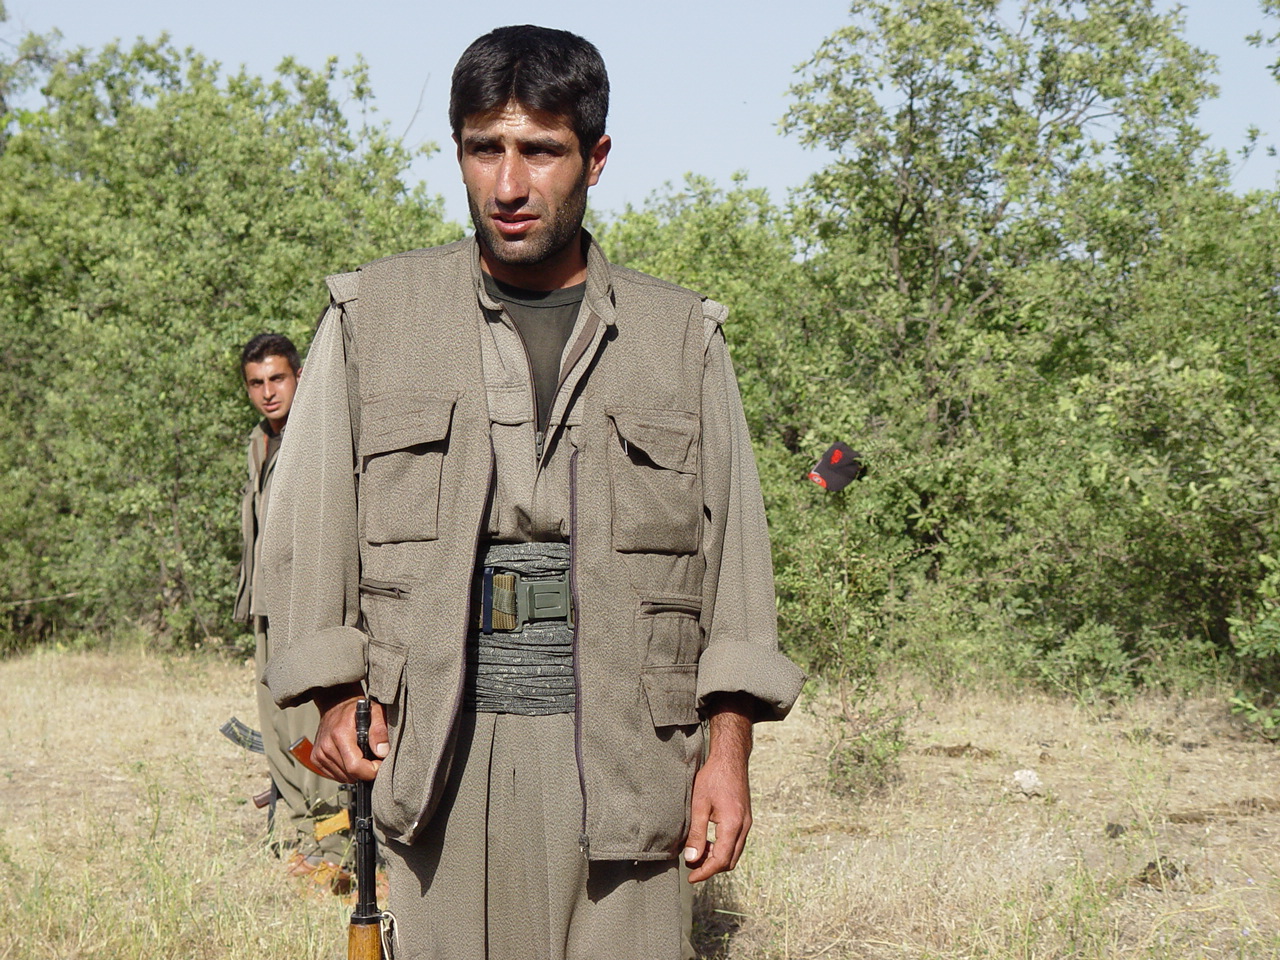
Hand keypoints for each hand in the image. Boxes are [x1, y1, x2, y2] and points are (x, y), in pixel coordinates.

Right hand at [309, 683, 387, 782]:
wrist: (335, 704)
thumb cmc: (356, 709)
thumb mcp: (375, 712)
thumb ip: (379, 731)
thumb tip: (382, 752)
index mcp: (341, 734)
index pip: (355, 766)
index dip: (371, 770)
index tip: (379, 763)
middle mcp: (327, 746)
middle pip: (350, 774)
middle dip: (366, 770)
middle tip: (373, 757)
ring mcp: (319, 754)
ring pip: (344, 777)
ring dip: (356, 772)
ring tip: (361, 755)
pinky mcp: (316, 759)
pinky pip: (335, 775)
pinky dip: (346, 771)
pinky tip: (350, 757)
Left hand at [684, 695, 753, 882]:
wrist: (730, 758)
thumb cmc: (713, 777)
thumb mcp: (699, 805)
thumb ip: (697, 833)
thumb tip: (692, 858)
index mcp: (733, 825)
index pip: (721, 860)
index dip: (705, 872)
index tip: (691, 877)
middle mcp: (744, 827)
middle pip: (730, 861)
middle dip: (710, 868)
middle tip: (691, 866)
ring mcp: (747, 823)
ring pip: (733, 853)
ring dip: (716, 858)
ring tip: (696, 853)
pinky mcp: (745, 818)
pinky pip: (735, 842)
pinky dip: (722, 848)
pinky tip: (708, 841)